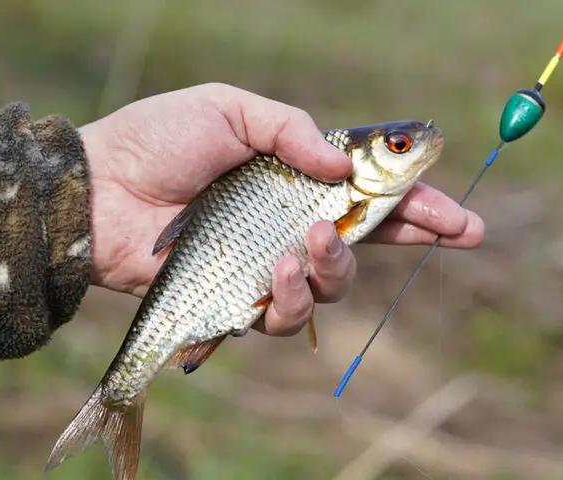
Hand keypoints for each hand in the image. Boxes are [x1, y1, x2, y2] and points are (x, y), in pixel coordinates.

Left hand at [81, 83, 483, 335]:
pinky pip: (287, 314)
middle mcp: (290, 221)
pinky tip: (279, 270)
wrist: (100, 188)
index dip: (418, 203)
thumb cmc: (158, 140)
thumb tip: (343, 171)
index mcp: (295, 176)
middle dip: (420, 236)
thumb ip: (292, 130)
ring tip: (310, 242)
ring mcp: (269, 262)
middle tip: (451, 230)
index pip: (368, 191)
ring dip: (339, 264)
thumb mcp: (230, 110)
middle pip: (371, 240)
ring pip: (336, 281)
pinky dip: (292, 296)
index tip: (462, 217)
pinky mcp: (241, 297)